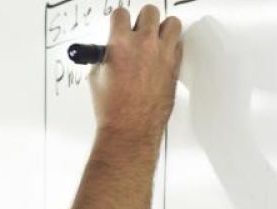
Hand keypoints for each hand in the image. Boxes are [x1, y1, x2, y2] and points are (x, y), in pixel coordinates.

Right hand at [90, 5, 181, 149]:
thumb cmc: (113, 109)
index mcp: (121, 43)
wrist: (130, 128)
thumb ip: (105, 56)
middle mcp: (144, 45)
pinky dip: (172, 46)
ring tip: (156, 37)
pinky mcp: (175, 66)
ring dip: (163, 27)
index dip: (119, 20)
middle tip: (139, 29)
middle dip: (143, 19)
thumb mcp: (97, 76)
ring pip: (173, 23)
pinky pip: (179, 44)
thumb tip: (109, 51)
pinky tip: (163, 54)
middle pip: (150, 12)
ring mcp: (163, 54)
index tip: (119, 24)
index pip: (121, 14)